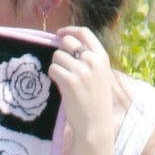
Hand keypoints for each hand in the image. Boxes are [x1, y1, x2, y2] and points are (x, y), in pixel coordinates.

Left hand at [48, 26, 114, 154]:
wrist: (96, 125)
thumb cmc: (96, 103)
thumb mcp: (100, 76)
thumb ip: (89, 60)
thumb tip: (66, 44)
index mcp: (102, 57)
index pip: (84, 32)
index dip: (69, 30)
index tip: (59, 34)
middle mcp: (93, 60)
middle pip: (66, 42)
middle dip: (60, 52)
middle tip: (62, 67)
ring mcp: (81, 70)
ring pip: (57, 56)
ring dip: (56, 67)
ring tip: (64, 81)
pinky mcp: (69, 80)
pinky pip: (53, 69)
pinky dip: (53, 77)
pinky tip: (61, 87)